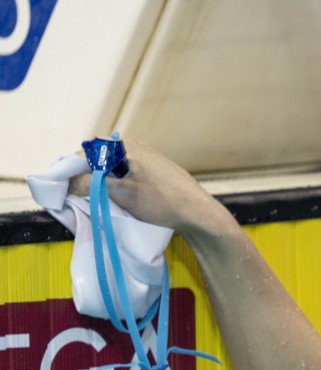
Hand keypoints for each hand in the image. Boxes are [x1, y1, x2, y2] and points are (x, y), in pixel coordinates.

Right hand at [71, 140, 235, 236]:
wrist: (199, 214)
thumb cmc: (162, 202)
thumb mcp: (122, 194)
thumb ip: (91, 184)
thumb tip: (67, 181)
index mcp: (126, 146)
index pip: (87, 153)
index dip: (72, 171)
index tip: (64, 190)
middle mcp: (136, 148)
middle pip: (100, 161)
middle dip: (87, 178)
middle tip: (79, 198)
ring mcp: (147, 160)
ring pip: (113, 170)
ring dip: (103, 184)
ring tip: (98, 202)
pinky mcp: (155, 173)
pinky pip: (127, 176)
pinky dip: (118, 187)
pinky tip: (117, 201)